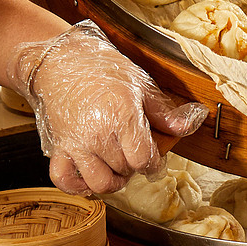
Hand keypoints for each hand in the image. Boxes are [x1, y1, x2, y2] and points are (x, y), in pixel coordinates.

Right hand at [8, 21, 207, 194]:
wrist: (61, 59)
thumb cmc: (102, 68)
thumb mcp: (139, 84)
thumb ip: (163, 111)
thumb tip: (188, 126)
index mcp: (122, 115)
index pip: (144, 159)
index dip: (154, 163)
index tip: (153, 158)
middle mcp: (98, 133)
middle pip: (125, 170)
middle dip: (134, 166)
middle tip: (134, 153)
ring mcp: (76, 143)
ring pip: (99, 183)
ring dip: (112, 181)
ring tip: (116, 168)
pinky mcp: (58, 147)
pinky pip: (65, 180)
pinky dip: (77, 186)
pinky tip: (88, 177)